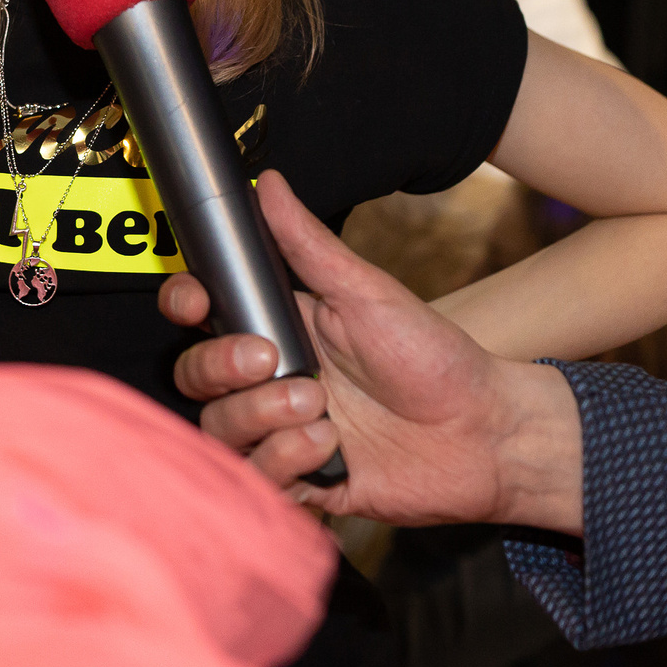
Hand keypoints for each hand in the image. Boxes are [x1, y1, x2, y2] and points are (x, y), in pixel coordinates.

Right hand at [159, 172, 582, 531]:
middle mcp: (271, 381)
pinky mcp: (300, 482)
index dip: (184, 306)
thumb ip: (307, 244)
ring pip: (218, 429)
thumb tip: (267, 184)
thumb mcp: (366, 292)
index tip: (195, 303)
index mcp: (280, 328)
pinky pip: (254, 477)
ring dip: (261, 417)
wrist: (483, 433)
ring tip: (320, 410)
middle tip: (275, 362)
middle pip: (194, 374)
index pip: (201, 316)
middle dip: (223, 367)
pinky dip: (284, 461)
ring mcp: (281, 432)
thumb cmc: (432, 357)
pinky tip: (330, 448)